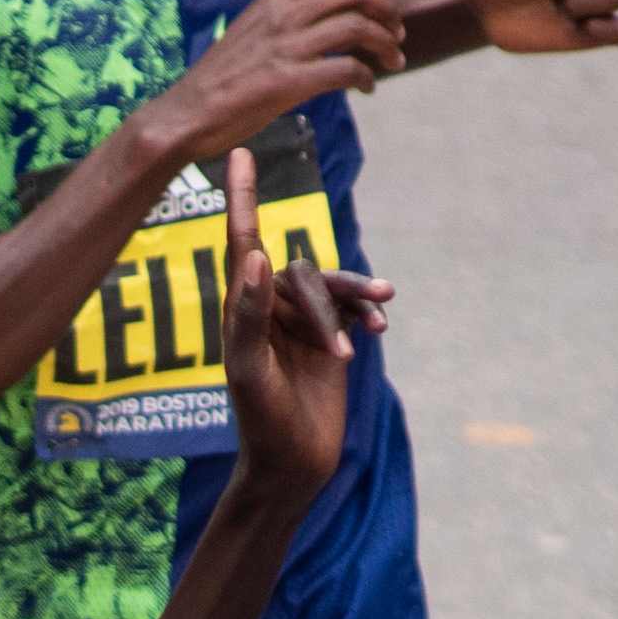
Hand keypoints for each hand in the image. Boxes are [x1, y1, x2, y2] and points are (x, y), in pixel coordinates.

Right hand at [149, 0, 399, 164]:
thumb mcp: (248, 26)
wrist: (187, 114)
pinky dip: (365, 77)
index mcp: (273, 0)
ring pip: (356, 29)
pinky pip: (345, 70)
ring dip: (385, 44)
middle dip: (386, 10)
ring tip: (393, 60)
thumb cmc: (219, 76)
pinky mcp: (288, 82)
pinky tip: (367, 87)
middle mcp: (282, 16)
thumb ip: (278, 2)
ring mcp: (286, 48)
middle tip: (398, 32)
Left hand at [216, 144, 361, 496]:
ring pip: (331, 286)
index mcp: (240, 309)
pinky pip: (351, 306)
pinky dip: (365, 313)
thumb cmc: (262, 422)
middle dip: (326, 306)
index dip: (240, 196)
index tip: (238, 152)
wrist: (293, 466)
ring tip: (379, 316)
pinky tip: (379, 327)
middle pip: (301, 273)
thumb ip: (249, 313)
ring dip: (353, 301)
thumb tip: (255, 253)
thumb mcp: (250, 369)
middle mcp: (266, 306)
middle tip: (338, 355)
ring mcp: (298, 321)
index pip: (241, 240)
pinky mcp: (328, 336)